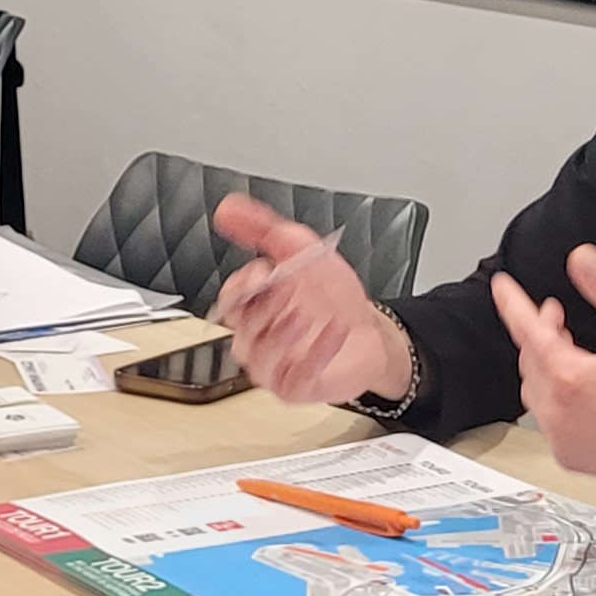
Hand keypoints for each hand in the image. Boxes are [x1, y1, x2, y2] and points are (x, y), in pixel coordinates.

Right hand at [208, 192, 406, 409]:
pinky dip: (315, 354)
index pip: (230, 299)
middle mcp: (259, 337)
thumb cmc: (330, 297)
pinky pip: (294, 379)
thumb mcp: (300, 250)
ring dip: (282, 333)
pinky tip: (334, 333)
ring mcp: (275, 365)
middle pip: (241, 327)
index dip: (242, 286)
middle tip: (286, 289)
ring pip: (260, 357)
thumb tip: (228, 209)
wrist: (367, 331)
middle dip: (263, 307)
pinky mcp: (295, 387)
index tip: (264, 272)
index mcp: (254, 305)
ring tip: (305, 314)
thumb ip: (262, 228)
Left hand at [490, 245, 595, 515]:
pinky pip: (550, 421)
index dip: (513, 303)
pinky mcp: (574, 460)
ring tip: (572, 348)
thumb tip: (582, 260)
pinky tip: (583, 389)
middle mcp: (560, 416)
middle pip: (529, 362)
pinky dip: (555, 398)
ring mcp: (565, 443)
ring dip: (546, 365)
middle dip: (538, 332)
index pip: (527, 331)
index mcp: (572, 380)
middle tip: (557, 314)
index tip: (502, 287)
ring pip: (536, 392)